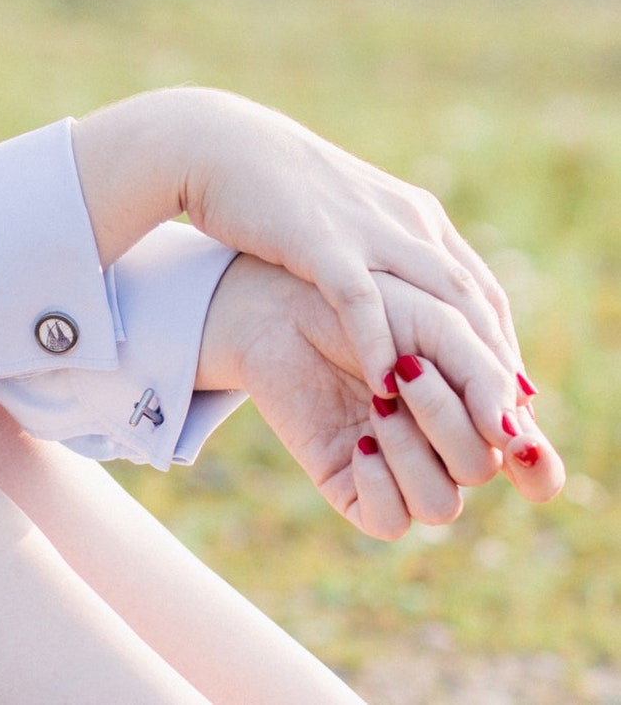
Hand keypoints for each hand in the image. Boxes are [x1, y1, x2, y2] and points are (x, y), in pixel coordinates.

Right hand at [72, 87, 525, 399]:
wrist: (223, 146)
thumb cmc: (280, 190)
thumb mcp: (347, 217)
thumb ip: (379, 248)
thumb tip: (393, 293)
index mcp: (413, 214)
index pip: (477, 283)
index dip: (498, 338)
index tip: (503, 387)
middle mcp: (405, 220)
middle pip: (472, 297)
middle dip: (495, 358)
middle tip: (503, 417)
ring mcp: (367, 229)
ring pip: (438, 298)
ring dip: (459, 360)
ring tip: (468, 416)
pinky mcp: (322, 242)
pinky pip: (362, 302)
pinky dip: (379, 345)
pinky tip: (385, 390)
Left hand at [197, 255, 563, 539]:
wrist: (287, 306)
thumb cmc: (368, 306)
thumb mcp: (435, 324)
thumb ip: (481, 373)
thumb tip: (515, 437)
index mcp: (474, 410)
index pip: (532, 466)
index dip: (540, 467)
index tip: (520, 444)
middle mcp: (441, 446)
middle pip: (481, 470)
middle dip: (448, 418)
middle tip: (404, 368)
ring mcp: (396, 468)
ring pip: (441, 506)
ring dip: (414, 451)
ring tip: (377, 401)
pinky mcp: (349, 485)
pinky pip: (388, 522)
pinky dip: (380, 485)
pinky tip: (359, 440)